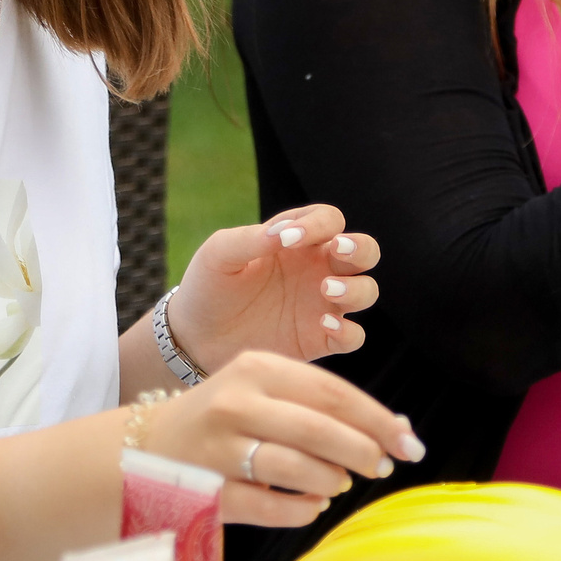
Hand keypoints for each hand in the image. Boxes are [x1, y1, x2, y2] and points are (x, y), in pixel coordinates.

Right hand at [141, 351, 425, 527]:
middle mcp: (236, 402)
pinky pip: (269, 508)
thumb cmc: (224, 419)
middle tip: (383, 467)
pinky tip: (312, 506)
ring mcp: (218, 449)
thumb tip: (395, 430)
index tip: (409, 440)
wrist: (143, 448)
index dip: (377, 419)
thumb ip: (322, 404)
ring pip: (295, 468)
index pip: (332, 391)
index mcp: (257, 368)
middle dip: (363, 451)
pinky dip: (301, 510)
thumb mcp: (264, 390)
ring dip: (331, 480)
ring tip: (339, 484)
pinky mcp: (207, 491)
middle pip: (318, 428)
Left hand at [167, 204, 379, 369]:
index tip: (288, 239)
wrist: (194, 337)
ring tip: (325, 290)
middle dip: (361, 247)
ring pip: (367, 291)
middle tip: (338, 250)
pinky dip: (348, 331)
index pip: (330, 220)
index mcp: (297, 242)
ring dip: (356, 288)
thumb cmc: (208, 286)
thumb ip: (250, 238)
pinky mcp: (319, 340)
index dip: (319, 224)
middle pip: (365, 251)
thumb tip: (284, 234)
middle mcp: (317, 270)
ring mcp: (321, 306)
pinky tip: (323, 325)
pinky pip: (353, 336)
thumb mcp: (219, 254)